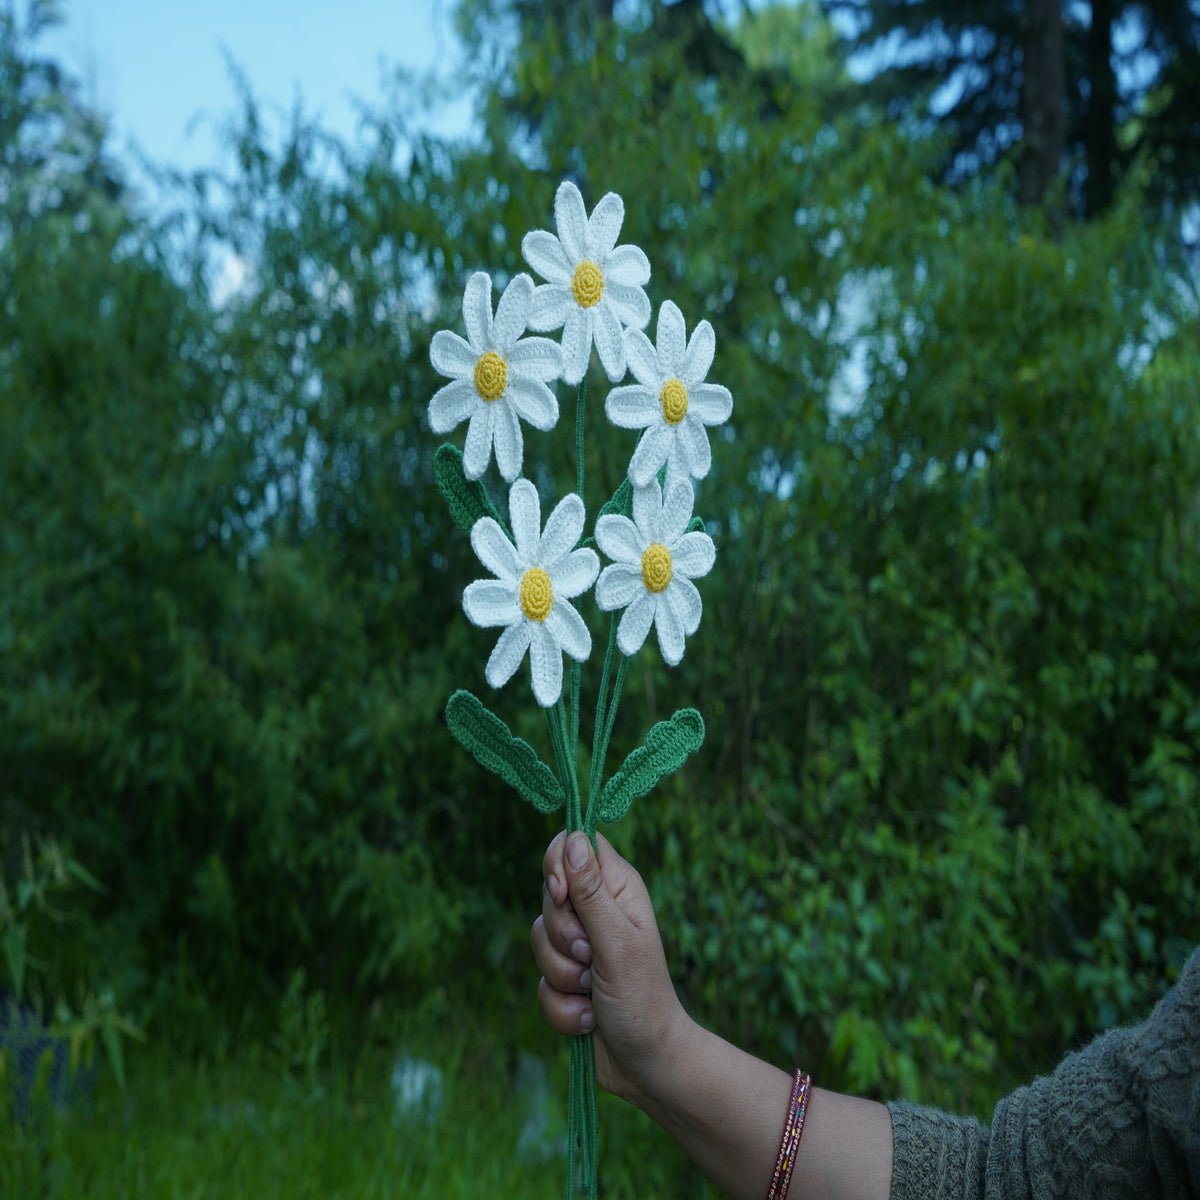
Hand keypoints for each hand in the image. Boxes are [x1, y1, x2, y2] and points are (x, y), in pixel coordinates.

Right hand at [531, 830, 691, 1107]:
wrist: (647, 1065)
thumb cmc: (643, 1000)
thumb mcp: (617, 941)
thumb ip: (590, 892)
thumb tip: (572, 837)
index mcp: (617, 889)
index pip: (573, 844)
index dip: (557, 865)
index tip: (561, 895)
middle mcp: (597, 911)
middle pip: (548, 896)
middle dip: (562, 936)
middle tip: (592, 957)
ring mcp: (580, 947)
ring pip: (538, 941)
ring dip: (563, 977)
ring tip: (594, 991)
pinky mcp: (566, 980)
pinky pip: (539, 983)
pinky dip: (561, 1006)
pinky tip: (588, 1017)